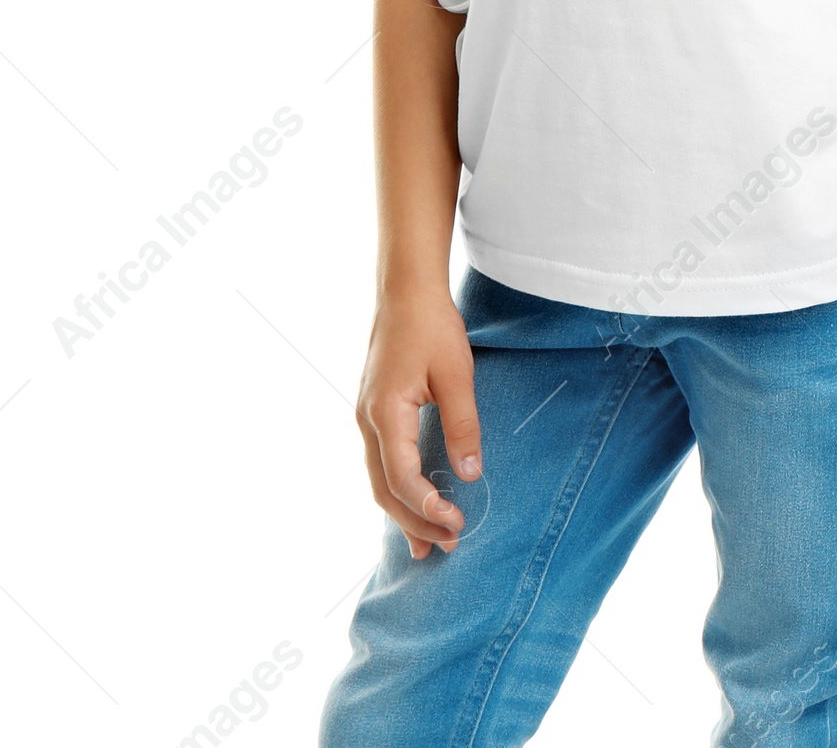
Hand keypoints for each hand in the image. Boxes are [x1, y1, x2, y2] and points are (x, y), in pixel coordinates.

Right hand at [355, 289, 481, 559]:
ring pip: (378, 480)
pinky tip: (414, 504)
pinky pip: (381, 463)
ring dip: (403, 513)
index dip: (427, 508)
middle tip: (449, 546)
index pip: (402, 478)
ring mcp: (367, 418)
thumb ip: (463, 424)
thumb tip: (469, 474)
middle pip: (384, 490)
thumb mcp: (456, 373)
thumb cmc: (432, 326)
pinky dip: (397, 490)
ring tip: (429, 545)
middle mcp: (367, 422)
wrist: (405, 291)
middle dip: (415, 523)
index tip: (457, 524)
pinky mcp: (374, 412)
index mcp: (386, 414)